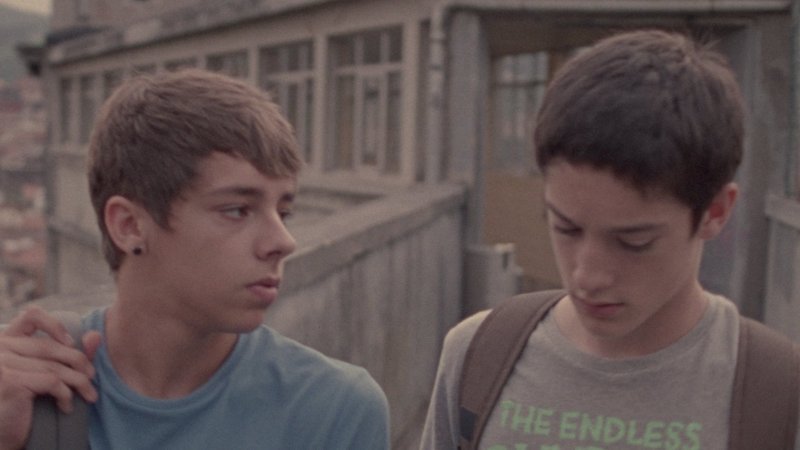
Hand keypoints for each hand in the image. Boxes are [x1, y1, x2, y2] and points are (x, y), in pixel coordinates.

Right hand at [0, 307, 101, 449]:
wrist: (3, 434)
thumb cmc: (24, 402)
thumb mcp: (46, 372)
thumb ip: (69, 353)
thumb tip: (97, 336)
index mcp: (7, 340)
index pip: (32, 315)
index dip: (55, 325)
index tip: (70, 344)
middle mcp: (1, 348)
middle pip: (50, 346)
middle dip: (79, 361)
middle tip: (92, 377)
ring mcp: (2, 364)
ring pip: (54, 366)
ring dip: (79, 382)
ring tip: (88, 395)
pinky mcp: (9, 381)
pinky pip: (51, 382)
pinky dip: (66, 394)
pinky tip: (66, 406)